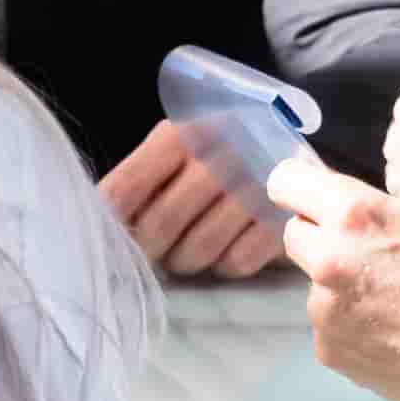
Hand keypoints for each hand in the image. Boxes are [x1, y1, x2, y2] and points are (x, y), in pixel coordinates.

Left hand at [93, 116, 290, 282]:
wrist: (297, 161)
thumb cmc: (221, 158)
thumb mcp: (180, 152)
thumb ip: (141, 180)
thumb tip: (102, 228)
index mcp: (181, 134)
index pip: (124, 188)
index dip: (111, 224)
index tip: (111, 241)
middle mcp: (218, 154)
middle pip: (160, 224)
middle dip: (150, 250)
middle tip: (156, 252)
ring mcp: (254, 187)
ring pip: (196, 251)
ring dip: (185, 261)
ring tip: (190, 251)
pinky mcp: (281, 220)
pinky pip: (234, 263)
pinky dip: (225, 266)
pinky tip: (230, 247)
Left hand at [266, 155, 399, 400]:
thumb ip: (370, 209)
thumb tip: (335, 209)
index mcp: (353, 213)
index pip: (285, 182)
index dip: (299, 191)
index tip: (311, 202)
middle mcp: (328, 258)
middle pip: (295, 237)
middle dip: (322, 242)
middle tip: (365, 257)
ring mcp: (325, 310)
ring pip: (314, 288)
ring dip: (340, 291)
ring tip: (393, 304)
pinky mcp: (331, 350)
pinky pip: (330, 329)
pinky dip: (352, 330)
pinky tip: (392, 333)